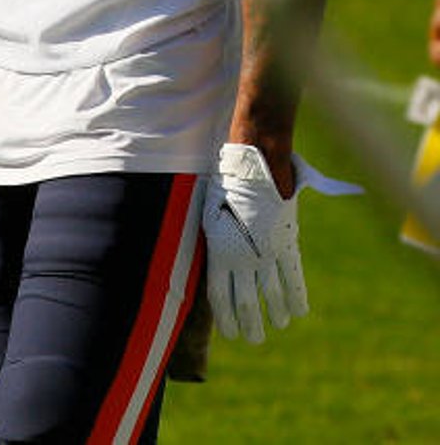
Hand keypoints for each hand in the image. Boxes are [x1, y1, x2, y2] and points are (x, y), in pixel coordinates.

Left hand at [203, 143, 360, 343]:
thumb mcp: (209, 216)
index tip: (230, 333)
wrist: (254, 167)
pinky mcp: (285, 244)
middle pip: (246, 304)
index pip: (220, 297)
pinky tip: (298, 311)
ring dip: (275, 315)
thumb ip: (216, 245)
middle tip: (253, 339)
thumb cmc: (224, 187)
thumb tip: (218, 268)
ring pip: (272, 296)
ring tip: (276, 324)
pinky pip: (293, 278)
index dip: (225, 318)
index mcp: (218, 252)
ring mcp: (265, 253)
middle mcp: (242, 258)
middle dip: (250, 326)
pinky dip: (297, 297)